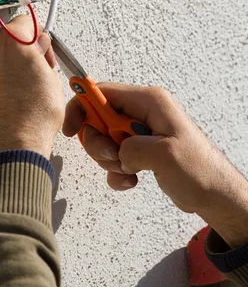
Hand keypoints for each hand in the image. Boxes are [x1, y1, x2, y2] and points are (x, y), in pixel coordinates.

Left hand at [0, 15, 64, 159]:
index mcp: (12, 41)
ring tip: (15, 92)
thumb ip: (41, 56)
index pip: (25, 22)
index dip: (36, 38)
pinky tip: (1, 99)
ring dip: (1, 67)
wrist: (10, 149)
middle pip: (5, 40)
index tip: (39, 48)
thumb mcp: (52, 80)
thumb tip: (37, 49)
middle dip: (18, 53)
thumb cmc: (32, 120)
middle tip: (30, 74)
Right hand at [64, 83, 247, 247]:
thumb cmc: (200, 170)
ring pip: (104, 139)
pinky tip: (132, 180)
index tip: (71, 127)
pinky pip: (114, 157)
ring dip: (108, 159)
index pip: (102, 92)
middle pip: (98, 117)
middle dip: (99, 142)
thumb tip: (116, 150)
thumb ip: (131, 147)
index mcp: (149, 102)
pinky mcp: (139, 150)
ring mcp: (140, 131)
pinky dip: (116, 172)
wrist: (214, 195)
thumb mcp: (164, 155)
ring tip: (129, 170)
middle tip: (114, 157)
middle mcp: (143, 112)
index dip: (82, 106)